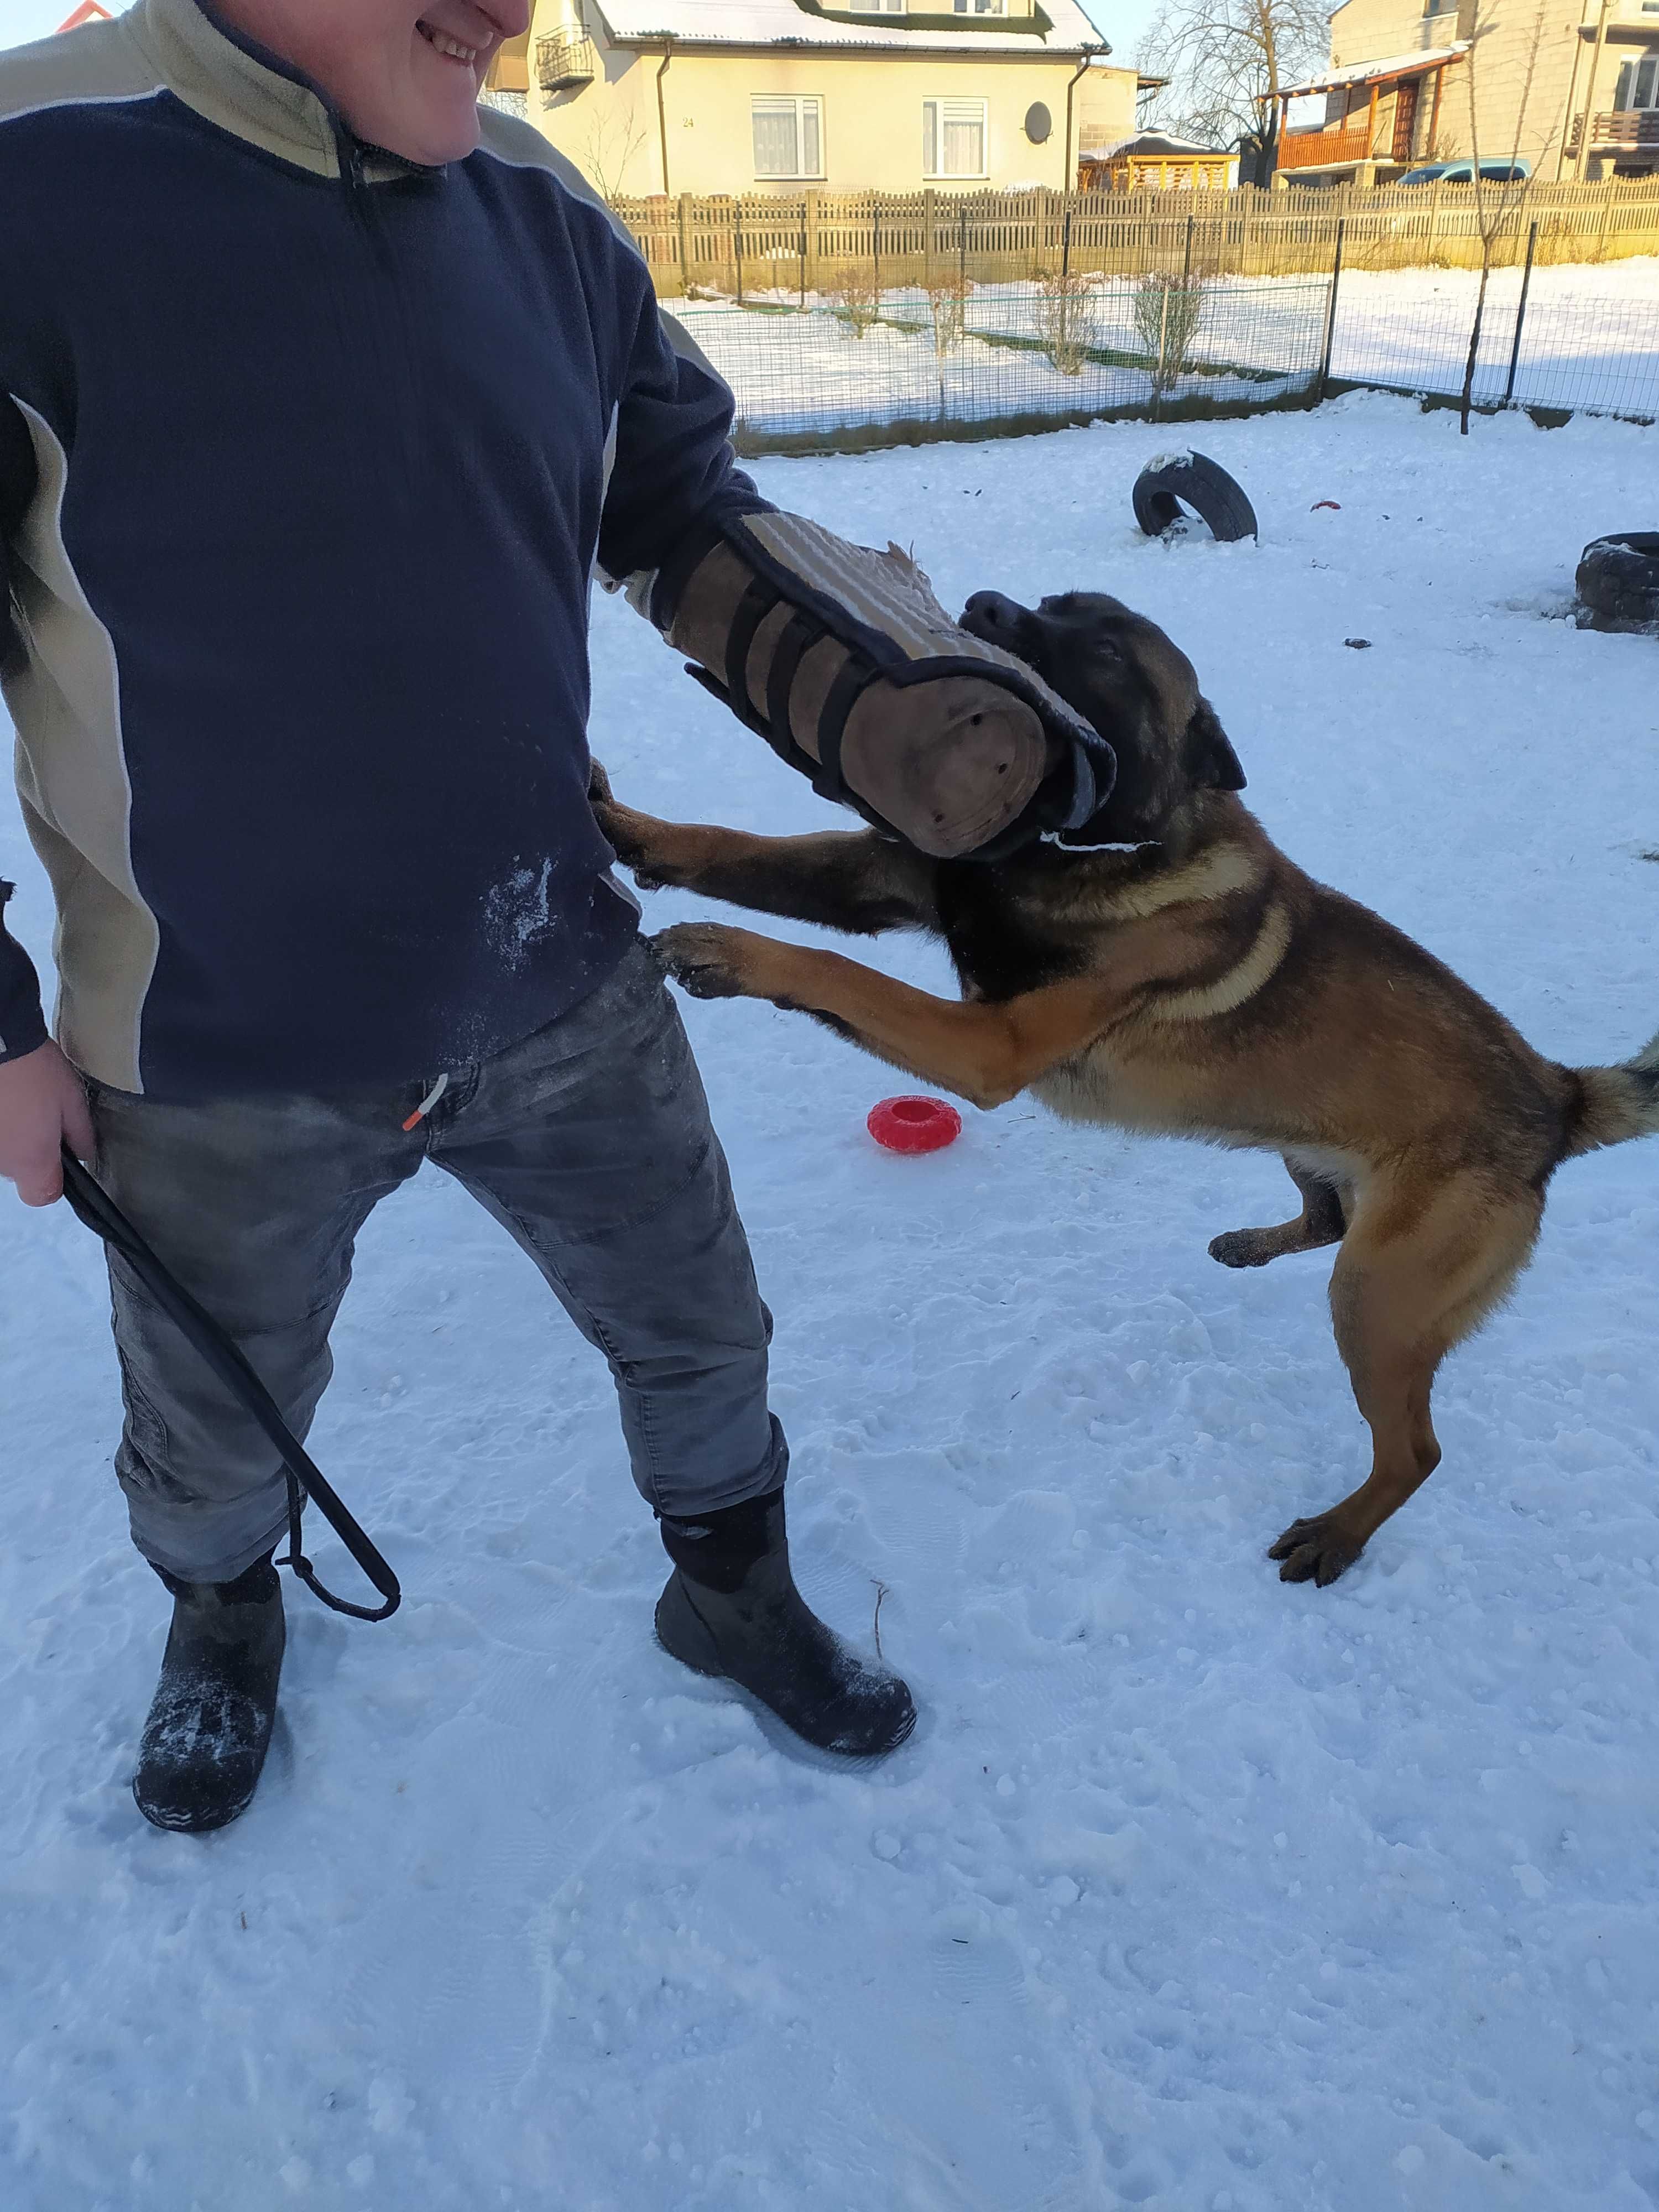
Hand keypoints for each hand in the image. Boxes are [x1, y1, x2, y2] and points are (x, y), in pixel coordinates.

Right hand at [0, 1041, 94, 1206]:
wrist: (0, 1043)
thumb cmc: (36, 1070)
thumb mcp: (73, 1102)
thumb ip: (82, 1136)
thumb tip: (84, 1155)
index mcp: (32, 1161)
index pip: (42, 1196)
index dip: (53, 1182)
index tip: (60, 1158)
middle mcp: (1, 1163)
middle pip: (19, 1172)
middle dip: (31, 1152)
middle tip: (41, 1117)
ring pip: (3, 1153)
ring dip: (11, 1136)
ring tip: (20, 1102)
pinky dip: (0, 1124)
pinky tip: (6, 1099)